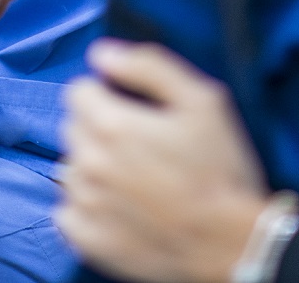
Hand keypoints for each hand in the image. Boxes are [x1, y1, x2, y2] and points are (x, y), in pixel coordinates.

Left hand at [56, 40, 270, 282]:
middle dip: (100, 127)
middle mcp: (87, 163)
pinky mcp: (86, 239)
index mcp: (110, 125)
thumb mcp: (202, 101)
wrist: (231, 244)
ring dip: (94, 166)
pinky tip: (119, 206)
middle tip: (142, 144)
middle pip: (73, 126)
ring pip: (71, 167)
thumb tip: (102, 53)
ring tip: (134, 178)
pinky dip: (86, 206)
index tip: (134, 108)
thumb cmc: (221, 170)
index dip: (107, 93)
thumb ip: (149, 66)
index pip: (78, 90)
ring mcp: (83, 204)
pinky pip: (67, 211)